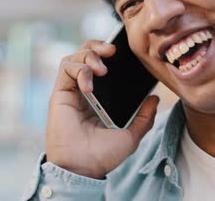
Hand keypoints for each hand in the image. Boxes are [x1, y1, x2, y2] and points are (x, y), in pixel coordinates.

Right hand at [45, 40, 158, 178]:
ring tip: (103, 68)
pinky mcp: (59, 94)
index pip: (101, 65)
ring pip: (73, 57)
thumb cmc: (103, 156)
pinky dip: (79, 70)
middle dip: (97, 46)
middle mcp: (83, 92)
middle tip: (112, 52)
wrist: (84, 168)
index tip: (123, 53)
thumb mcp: (131, 135)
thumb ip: (144, 118)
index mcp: (98, 99)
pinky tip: (90, 85)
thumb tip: (155, 99)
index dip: (108, 54)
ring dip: (88, 55)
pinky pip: (65, 68)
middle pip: (85, 55)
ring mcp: (70, 92)